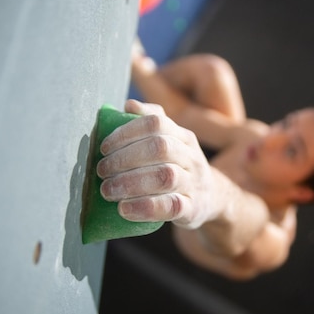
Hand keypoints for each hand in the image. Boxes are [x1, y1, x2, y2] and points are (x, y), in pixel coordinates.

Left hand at [97, 99, 218, 228]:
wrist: (212, 198)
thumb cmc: (180, 167)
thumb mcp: (172, 142)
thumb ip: (151, 121)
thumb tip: (129, 105)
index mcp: (183, 137)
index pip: (156, 123)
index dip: (127, 132)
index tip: (104, 148)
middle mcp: (191, 157)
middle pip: (160, 148)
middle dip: (125, 158)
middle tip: (102, 171)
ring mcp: (193, 183)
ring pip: (165, 177)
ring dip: (130, 183)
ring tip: (107, 190)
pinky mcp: (192, 209)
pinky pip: (171, 207)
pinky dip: (145, 207)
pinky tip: (124, 209)